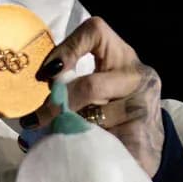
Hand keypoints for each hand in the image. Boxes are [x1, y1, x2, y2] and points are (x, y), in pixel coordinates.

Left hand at [31, 17, 164, 178]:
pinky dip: (85, 146)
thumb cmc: (113, 110)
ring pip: (95, 117)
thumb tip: (33, 93)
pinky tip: (80, 150)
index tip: (45, 74)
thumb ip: (71, 82)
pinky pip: (103, 142)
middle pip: (90, 84)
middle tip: (35, 119)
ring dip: (72, 128)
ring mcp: (144, 108)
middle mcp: (139, 77)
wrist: (149, 146)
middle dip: (59, 103)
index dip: (66, 49)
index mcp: (123, 57)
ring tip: (63, 135)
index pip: (95, 31)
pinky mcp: (144, 139)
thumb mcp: (96, 88)